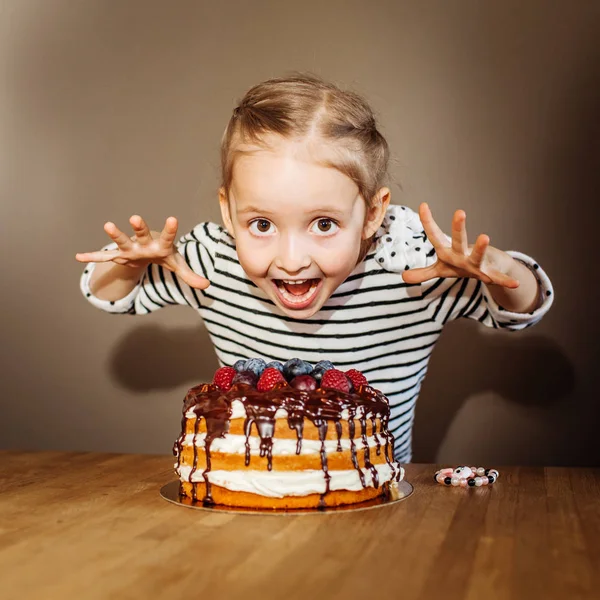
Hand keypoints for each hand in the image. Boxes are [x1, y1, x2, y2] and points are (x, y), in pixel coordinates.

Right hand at [75, 215, 209, 289]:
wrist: (149, 250)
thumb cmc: (165, 255)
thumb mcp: (178, 266)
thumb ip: (190, 275)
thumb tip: (206, 285)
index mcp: (160, 245)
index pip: (167, 236)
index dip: (170, 229)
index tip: (173, 218)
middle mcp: (144, 243)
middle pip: (141, 234)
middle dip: (139, 227)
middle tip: (136, 218)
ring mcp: (130, 248)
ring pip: (122, 241)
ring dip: (115, 235)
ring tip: (108, 225)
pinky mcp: (119, 255)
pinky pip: (104, 257)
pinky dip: (93, 256)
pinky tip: (79, 257)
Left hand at [402, 203, 518, 287]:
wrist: (489, 269)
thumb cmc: (461, 266)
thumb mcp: (441, 270)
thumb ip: (423, 273)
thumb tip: (403, 277)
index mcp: (448, 252)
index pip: (435, 236)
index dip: (428, 222)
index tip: (423, 204)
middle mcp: (462, 254)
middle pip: (458, 240)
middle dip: (458, 228)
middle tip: (460, 211)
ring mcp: (477, 263)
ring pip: (478, 255)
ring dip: (481, 248)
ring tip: (486, 236)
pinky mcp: (489, 273)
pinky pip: (498, 278)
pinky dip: (506, 280)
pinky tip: (514, 283)